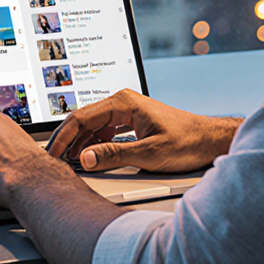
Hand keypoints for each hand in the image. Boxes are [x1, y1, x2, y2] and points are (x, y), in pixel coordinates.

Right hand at [46, 89, 241, 172]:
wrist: (210, 140)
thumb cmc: (187, 142)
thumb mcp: (149, 153)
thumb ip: (115, 155)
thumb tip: (85, 158)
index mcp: (124, 102)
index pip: (81, 117)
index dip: (63, 137)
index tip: (52, 154)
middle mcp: (123, 102)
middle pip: (83, 119)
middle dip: (67, 139)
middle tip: (53, 160)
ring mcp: (127, 111)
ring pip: (93, 125)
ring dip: (80, 142)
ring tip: (68, 161)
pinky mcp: (132, 121)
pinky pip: (104, 130)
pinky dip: (93, 143)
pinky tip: (90, 156)